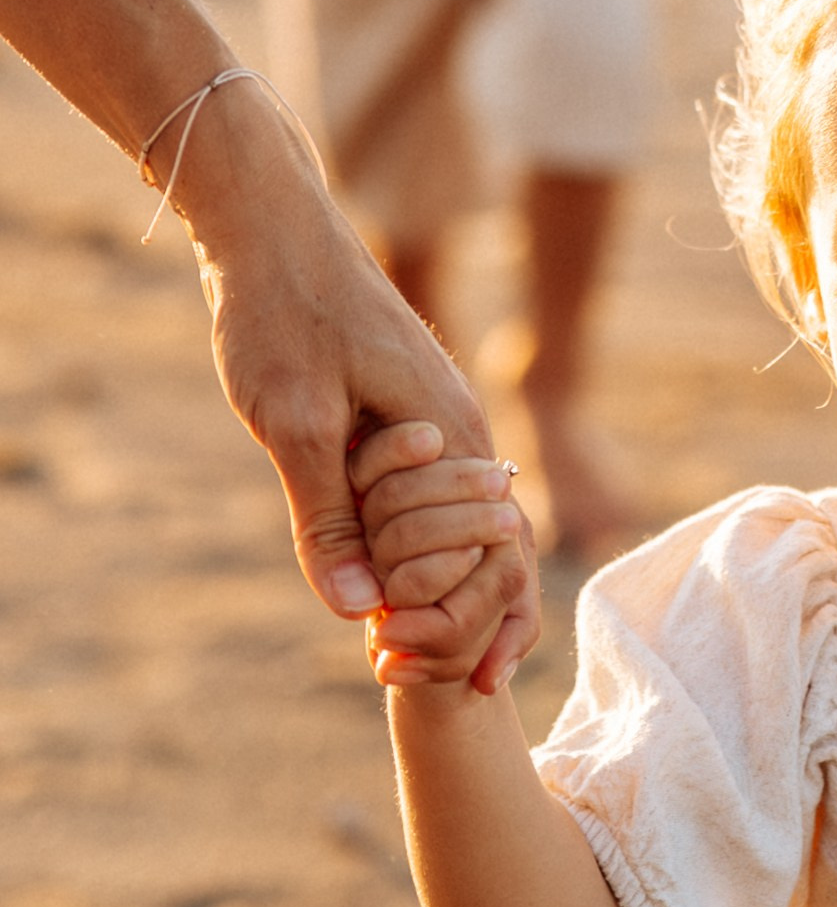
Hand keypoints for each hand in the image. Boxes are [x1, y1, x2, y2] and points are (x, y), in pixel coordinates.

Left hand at [182, 91, 538, 689]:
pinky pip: (429, 501)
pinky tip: (385, 586)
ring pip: (459, 528)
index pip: (496, 555)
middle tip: (429, 682)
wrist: (269, 224)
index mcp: (454, 436)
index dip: (471, 624)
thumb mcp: (294, 423)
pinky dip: (416, 549)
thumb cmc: (282, 310)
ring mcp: (441, 424)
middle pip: (491, 550)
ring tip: (415, 657)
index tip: (432, 676)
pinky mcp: (409, 417)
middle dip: (467, 619)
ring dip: (440, 590)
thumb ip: (325, 519)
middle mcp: (464, 434)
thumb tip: (356, 610)